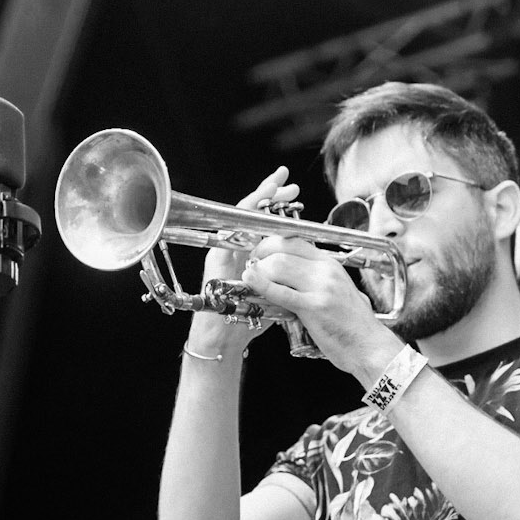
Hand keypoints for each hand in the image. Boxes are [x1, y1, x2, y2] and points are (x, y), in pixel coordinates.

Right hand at [192, 166, 299, 355]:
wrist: (223, 339)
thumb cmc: (246, 319)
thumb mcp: (272, 291)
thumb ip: (282, 275)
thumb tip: (304, 263)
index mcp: (250, 253)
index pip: (264, 222)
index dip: (278, 206)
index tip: (294, 194)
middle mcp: (235, 248)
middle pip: (251, 213)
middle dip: (269, 193)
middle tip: (285, 180)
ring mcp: (224, 251)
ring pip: (238, 216)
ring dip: (257, 198)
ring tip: (272, 185)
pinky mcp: (216, 259)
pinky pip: (228, 230)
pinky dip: (241, 217)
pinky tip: (254, 204)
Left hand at [241, 233, 394, 376]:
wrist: (369, 346)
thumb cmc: (351, 324)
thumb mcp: (336, 290)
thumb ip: (314, 279)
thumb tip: (288, 276)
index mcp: (330, 264)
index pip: (294, 240)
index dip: (270, 243)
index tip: (259, 254)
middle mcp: (326, 270)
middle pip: (283, 250)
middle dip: (259, 256)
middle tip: (250, 267)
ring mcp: (321, 287)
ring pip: (278, 266)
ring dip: (258, 271)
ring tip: (250, 280)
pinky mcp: (314, 307)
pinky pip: (280, 292)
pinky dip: (260, 285)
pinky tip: (250, 282)